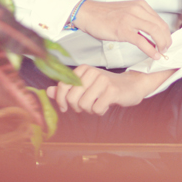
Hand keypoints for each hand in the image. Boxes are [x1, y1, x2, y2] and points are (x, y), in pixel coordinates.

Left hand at [45, 66, 174, 114]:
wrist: (132, 85)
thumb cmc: (106, 87)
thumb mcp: (86, 86)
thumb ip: (66, 89)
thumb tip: (48, 92)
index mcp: (83, 69)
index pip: (62, 87)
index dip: (61, 100)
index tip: (65, 107)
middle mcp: (91, 72)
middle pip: (71, 98)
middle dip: (76, 107)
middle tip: (86, 106)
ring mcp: (102, 80)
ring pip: (83, 105)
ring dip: (89, 110)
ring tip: (96, 105)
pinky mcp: (112, 90)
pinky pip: (96, 108)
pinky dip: (99, 111)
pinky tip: (105, 106)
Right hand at [73, 0, 171, 60]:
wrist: (88, 13)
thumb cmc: (105, 15)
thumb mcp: (127, 13)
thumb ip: (140, 21)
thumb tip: (151, 36)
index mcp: (140, 5)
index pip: (160, 20)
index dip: (166, 33)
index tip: (166, 42)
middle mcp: (138, 10)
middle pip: (161, 26)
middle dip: (166, 40)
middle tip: (166, 49)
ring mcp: (130, 19)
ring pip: (155, 32)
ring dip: (161, 44)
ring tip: (161, 52)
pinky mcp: (123, 29)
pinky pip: (142, 41)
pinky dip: (150, 50)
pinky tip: (153, 55)